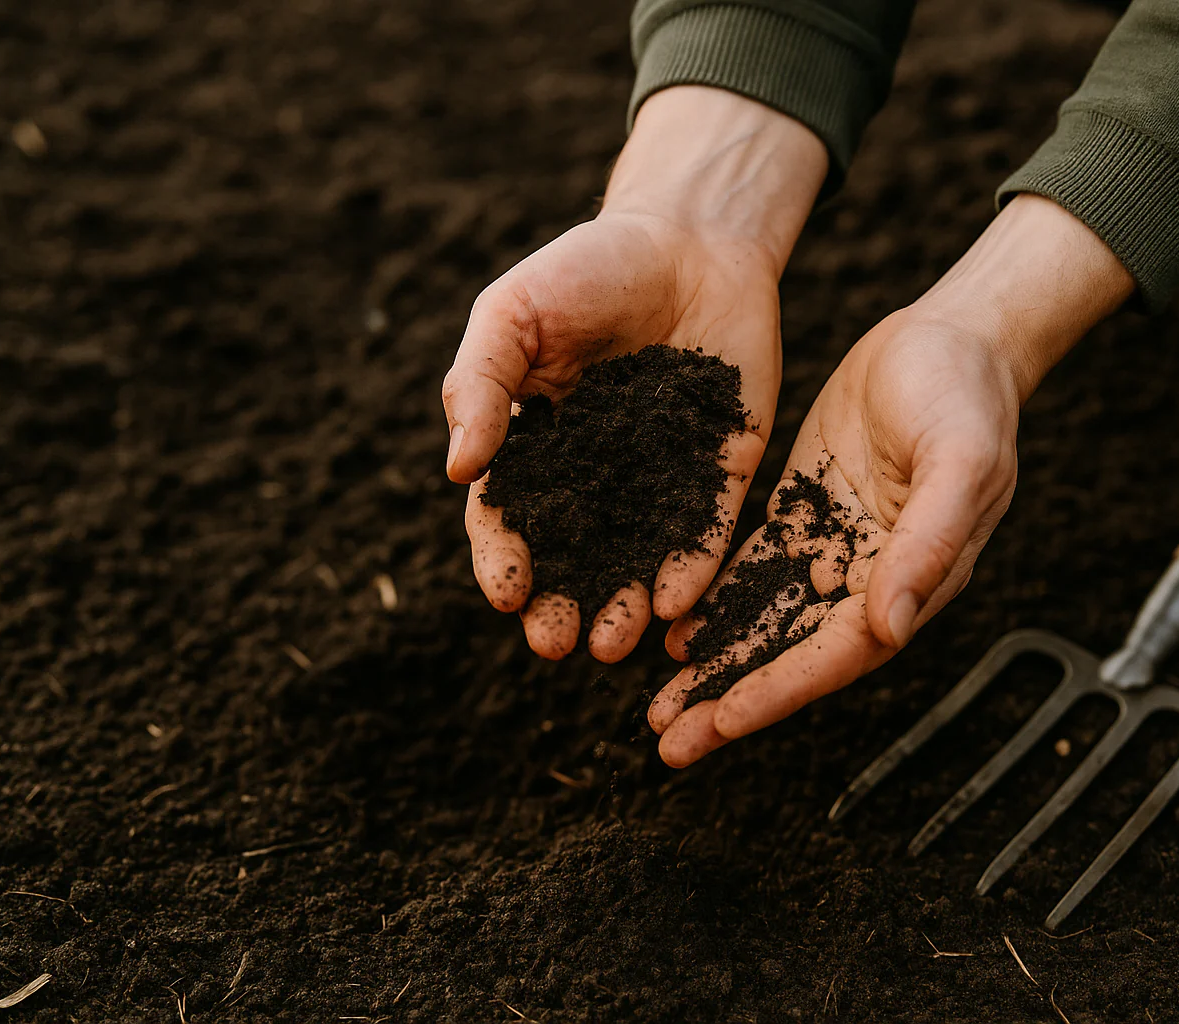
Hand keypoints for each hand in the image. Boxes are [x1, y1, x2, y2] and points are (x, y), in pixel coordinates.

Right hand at [442, 87, 826, 662]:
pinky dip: (693, 567)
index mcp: (537, 448)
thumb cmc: (588, 268)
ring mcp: (661, 480)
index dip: (504, 561)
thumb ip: (480, 384)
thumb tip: (457, 467)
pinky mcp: (721, 472)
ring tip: (613, 645)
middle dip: (562, 606)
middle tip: (557, 646)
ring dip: (624, 607)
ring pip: (638, 559)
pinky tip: (681, 600)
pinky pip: (706, 530)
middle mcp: (596, 477)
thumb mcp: (515, 314)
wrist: (692, 238)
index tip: (508, 595)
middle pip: (574, 557)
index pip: (511, 518)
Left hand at [648, 196, 1136, 764]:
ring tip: (658, 708)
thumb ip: (928, 545)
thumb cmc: (969, 394)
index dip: (777, 689)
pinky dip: (716, 606)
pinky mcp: (804, 512)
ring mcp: (834, 546)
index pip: (836, 652)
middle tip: (667, 740)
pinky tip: (675, 635)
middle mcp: (869, 576)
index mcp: (912, 576)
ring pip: (765, 621)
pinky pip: (754, 571)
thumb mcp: (961, 461)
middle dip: (730, 699)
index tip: (721, 720)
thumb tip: (890, 625)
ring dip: (715, 666)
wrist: (954, 335)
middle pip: (792, 653)